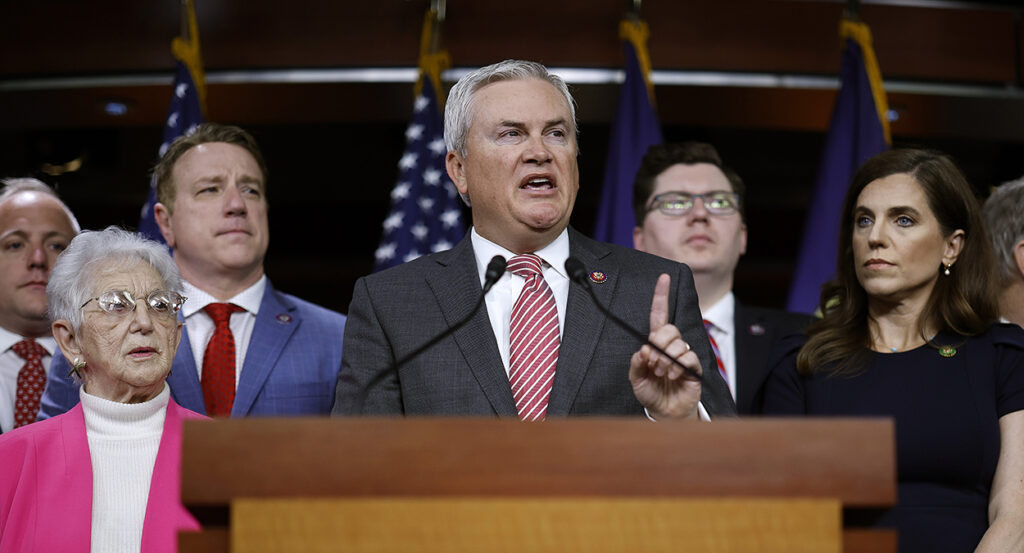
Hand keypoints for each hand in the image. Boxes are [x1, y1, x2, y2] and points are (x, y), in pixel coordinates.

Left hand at [629, 273, 701, 419]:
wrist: (664, 412)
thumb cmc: (651, 393)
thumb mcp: (636, 379)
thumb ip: (636, 364)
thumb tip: (644, 350)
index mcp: (656, 343)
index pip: (659, 315)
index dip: (661, 296)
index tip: (663, 277)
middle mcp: (671, 346)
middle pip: (669, 329)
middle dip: (658, 342)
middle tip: (653, 361)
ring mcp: (683, 355)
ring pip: (678, 343)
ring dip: (666, 358)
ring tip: (661, 372)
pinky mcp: (694, 367)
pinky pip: (688, 357)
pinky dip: (677, 366)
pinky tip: (672, 375)